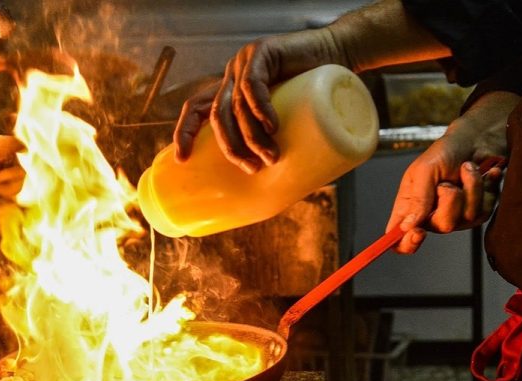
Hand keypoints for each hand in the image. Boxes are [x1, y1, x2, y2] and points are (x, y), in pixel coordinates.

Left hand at [174, 29, 334, 172]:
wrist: (339, 51)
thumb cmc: (314, 91)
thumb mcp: (287, 117)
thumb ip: (274, 138)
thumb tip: (277, 188)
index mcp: (229, 91)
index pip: (195, 109)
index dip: (184, 133)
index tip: (182, 160)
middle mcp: (231, 77)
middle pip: (217, 116)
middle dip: (231, 147)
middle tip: (252, 168)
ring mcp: (244, 63)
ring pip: (236, 106)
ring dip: (251, 136)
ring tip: (271, 156)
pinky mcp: (262, 52)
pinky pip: (252, 84)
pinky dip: (260, 108)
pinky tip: (272, 125)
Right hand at [388, 91, 518, 253]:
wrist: (475, 140)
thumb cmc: (444, 152)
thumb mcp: (424, 169)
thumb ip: (417, 198)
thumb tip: (407, 226)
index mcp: (409, 208)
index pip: (400, 240)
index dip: (406, 244)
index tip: (418, 232)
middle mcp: (431, 216)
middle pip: (441, 227)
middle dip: (450, 201)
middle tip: (448, 182)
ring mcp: (456, 216)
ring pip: (467, 217)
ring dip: (471, 187)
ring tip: (467, 168)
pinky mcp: (478, 211)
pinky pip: (485, 209)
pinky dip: (486, 187)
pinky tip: (484, 174)